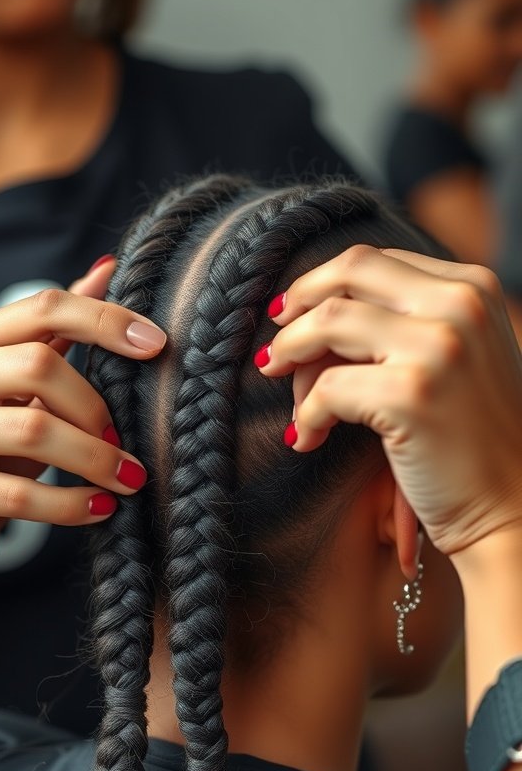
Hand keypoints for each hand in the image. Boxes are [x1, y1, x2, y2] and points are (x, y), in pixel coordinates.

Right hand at [0, 258, 165, 583]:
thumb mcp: (17, 379)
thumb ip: (55, 329)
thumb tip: (107, 268)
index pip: (44, 307)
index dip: (105, 320)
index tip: (157, 344)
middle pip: (39, 366)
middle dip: (96, 406)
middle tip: (124, 440)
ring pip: (34, 430)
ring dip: (96, 458)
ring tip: (128, 478)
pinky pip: (22, 496)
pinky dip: (71, 505)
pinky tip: (100, 509)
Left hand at [257, 246, 521, 559]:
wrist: (514, 508)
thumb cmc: (475, 442)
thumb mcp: (457, 359)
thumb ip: (406, 324)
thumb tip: (308, 318)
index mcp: (471, 287)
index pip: (374, 263)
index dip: (321, 287)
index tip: (293, 316)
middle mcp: (459, 305)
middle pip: (348, 272)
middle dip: (297, 306)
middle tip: (273, 349)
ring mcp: (438, 346)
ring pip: (327, 322)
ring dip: (290, 358)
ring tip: (286, 397)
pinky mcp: (411, 394)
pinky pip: (327, 389)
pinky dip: (307, 416)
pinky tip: (307, 439)